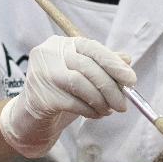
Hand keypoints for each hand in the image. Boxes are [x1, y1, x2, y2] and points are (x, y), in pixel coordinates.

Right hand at [0, 36, 135, 156]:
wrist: (30, 117)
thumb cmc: (61, 92)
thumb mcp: (83, 77)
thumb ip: (103, 66)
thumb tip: (127, 60)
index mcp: (61, 44)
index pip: (92, 47)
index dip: (113, 63)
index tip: (131, 80)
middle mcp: (48, 53)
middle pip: (87, 66)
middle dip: (110, 87)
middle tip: (123, 105)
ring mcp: (41, 74)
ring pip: (80, 83)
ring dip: (100, 100)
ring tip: (108, 110)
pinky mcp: (39, 96)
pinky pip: (72, 102)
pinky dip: (89, 110)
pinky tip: (95, 115)